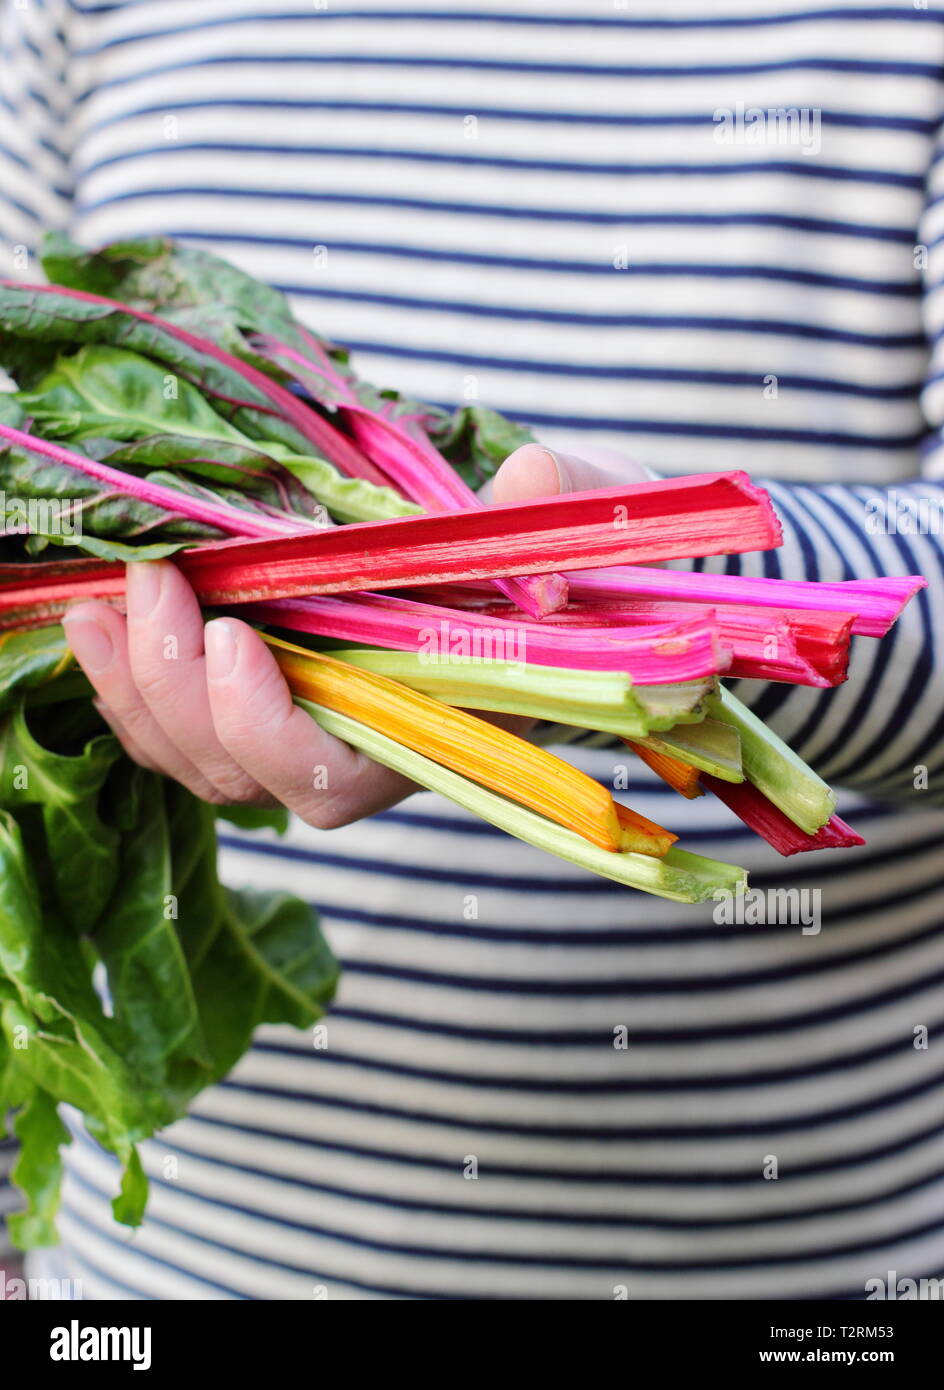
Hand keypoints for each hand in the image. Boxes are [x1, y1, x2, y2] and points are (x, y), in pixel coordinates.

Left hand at [64, 444, 645, 826]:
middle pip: (237, 772)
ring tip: (91, 604)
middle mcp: (367, 747)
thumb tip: (527, 489)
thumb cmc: (574, 541)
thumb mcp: (582, 509)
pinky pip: (186, 722)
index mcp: (437, 727)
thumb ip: (553, 505)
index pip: (328, 777)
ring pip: (195, 756)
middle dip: (171, 687)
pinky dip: (132, 680)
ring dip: (130, 688)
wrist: (563, 550)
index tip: (233, 633)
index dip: (267, 725)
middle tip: (147, 583)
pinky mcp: (283, 692)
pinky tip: (99, 615)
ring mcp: (316, 725)